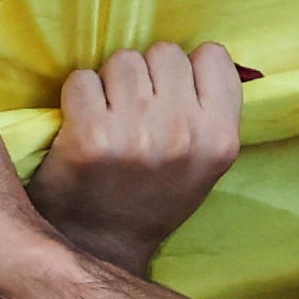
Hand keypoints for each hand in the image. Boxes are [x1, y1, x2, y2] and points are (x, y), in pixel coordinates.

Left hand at [28, 43, 242, 276]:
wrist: (100, 246)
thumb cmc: (155, 198)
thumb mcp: (206, 162)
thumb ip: (212, 111)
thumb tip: (200, 56)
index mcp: (220, 138)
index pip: (213, 55)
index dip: (189, 69)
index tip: (174, 93)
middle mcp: (183, 133)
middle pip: (166, 52)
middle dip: (149, 73)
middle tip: (136, 107)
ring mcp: (136, 133)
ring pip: (123, 60)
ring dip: (111, 82)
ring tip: (110, 114)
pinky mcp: (89, 136)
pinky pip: (82, 80)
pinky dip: (77, 95)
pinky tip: (81, 122)